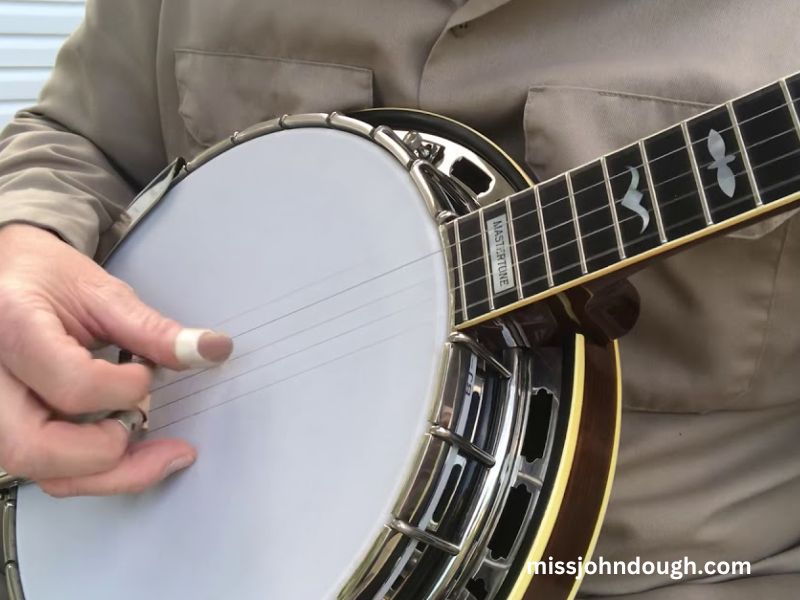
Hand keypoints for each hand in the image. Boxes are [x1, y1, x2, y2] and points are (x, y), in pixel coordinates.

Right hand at [0, 224, 232, 495]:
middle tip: (150, 424)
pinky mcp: (5, 429)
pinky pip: (45, 469)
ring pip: (39, 471)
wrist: (4, 276)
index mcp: (13, 328)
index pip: (72, 384)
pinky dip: (93, 469)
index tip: (146, 374)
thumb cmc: (43, 278)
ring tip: (151, 445)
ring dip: (107, 471)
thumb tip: (211, 350)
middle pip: (36, 449)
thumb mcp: (100, 292)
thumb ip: (152, 329)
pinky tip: (126, 447)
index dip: (124, 389)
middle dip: (110, 454)